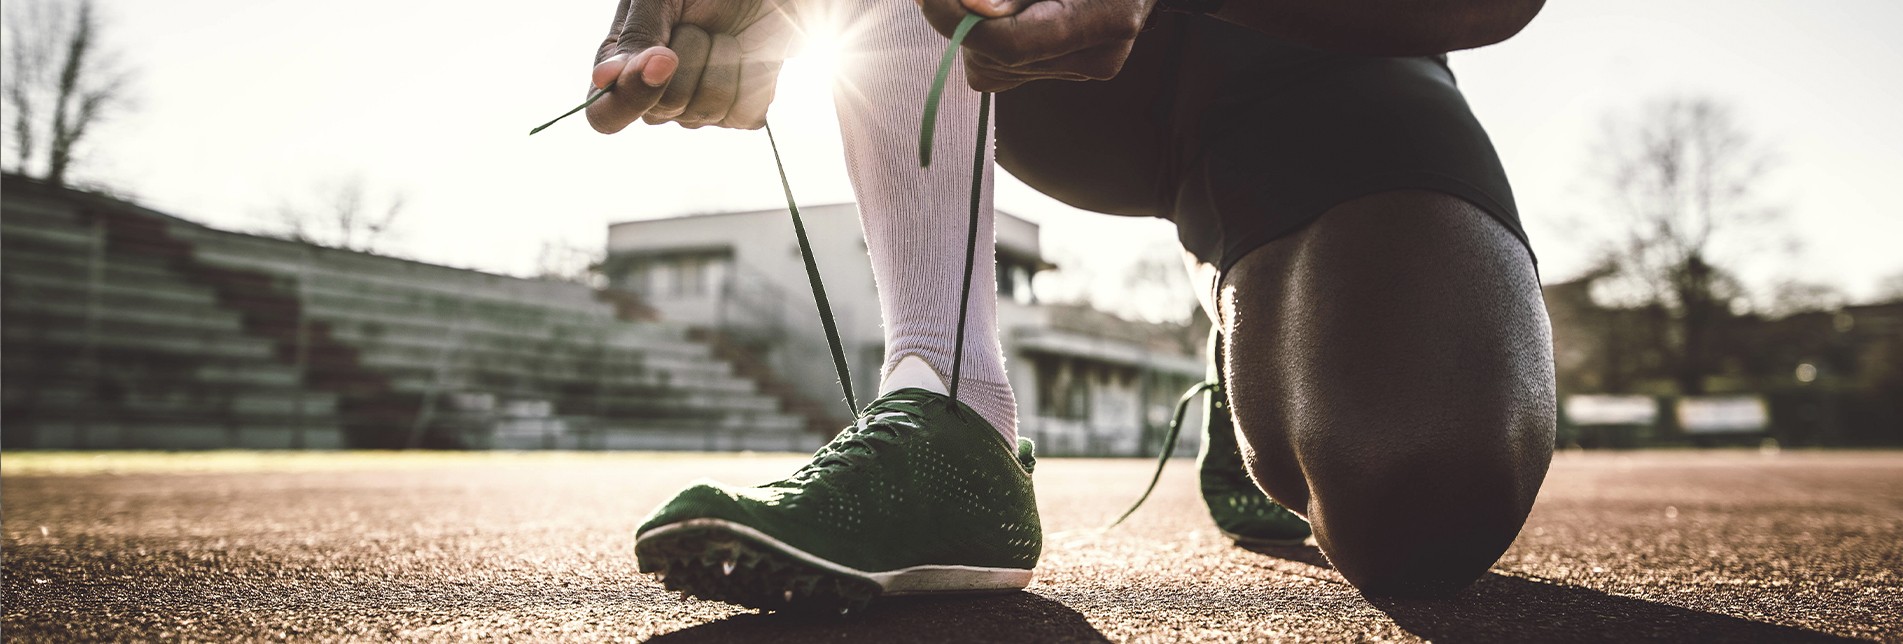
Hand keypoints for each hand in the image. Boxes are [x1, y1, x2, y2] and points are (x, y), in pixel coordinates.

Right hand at [586, 0, 797, 132]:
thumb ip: (636, 37)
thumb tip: (604, 80)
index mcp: (621, 71)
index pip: (605, 116)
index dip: (632, 97)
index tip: (664, 57)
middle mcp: (656, 99)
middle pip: (666, 106)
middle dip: (690, 55)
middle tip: (698, 25)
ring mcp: (698, 110)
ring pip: (708, 107)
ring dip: (723, 59)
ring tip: (722, 36)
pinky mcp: (738, 113)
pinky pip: (745, 114)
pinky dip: (753, 76)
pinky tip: (746, 55)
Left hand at [915, 0, 1159, 91]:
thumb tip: (974, 8)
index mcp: (1106, 18)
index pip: (1012, 45)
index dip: (960, 22)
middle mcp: (1099, 55)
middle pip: (997, 60)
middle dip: (962, 23)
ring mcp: (1087, 68)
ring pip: (994, 71)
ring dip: (974, 32)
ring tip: (987, 0)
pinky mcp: (1073, 69)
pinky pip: (1006, 72)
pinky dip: (990, 42)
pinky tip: (1003, 14)